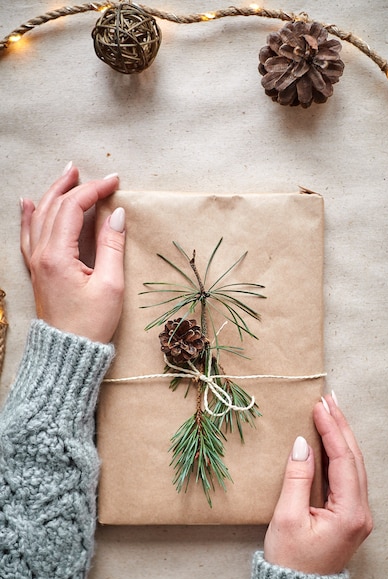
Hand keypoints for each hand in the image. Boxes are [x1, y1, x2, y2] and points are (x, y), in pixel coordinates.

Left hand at [20, 162, 125, 343]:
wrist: (68, 353)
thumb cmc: (90, 325)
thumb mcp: (110, 285)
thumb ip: (112, 246)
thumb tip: (117, 214)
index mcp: (58, 256)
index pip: (74, 208)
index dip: (95, 191)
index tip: (115, 183)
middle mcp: (41, 254)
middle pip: (53, 207)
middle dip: (74, 186)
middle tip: (91, 173)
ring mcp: (36, 262)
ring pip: (39, 216)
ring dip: (53, 193)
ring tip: (66, 176)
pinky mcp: (37, 271)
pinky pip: (28, 234)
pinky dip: (29, 215)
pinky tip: (28, 204)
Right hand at [264, 393, 372, 574]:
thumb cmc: (290, 561)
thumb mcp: (288, 518)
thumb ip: (296, 478)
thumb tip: (303, 444)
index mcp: (350, 513)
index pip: (343, 460)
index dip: (331, 430)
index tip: (319, 406)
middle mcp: (361, 512)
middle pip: (355, 459)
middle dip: (341, 426)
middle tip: (329, 399)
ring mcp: (358, 514)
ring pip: (354, 466)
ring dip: (342, 436)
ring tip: (331, 411)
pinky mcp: (350, 515)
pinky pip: (349, 476)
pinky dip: (340, 453)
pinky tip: (332, 440)